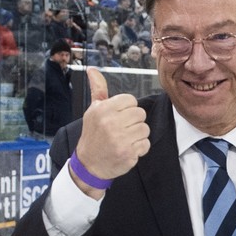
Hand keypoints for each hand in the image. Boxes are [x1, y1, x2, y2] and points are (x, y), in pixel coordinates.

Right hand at [71, 66, 149, 195]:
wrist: (89, 164)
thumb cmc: (93, 135)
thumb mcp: (93, 110)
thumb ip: (98, 89)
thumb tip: (93, 70)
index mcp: (103, 110)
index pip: (131, 100)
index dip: (127, 109)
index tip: (119, 117)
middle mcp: (111, 123)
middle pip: (140, 114)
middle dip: (134, 122)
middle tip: (122, 129)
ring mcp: (120, 139)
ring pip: (145, 129)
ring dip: (138, 135)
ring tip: (125, 139)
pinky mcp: (128, 153)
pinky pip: (146, 144)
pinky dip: (139, 148)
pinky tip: (127, 149)